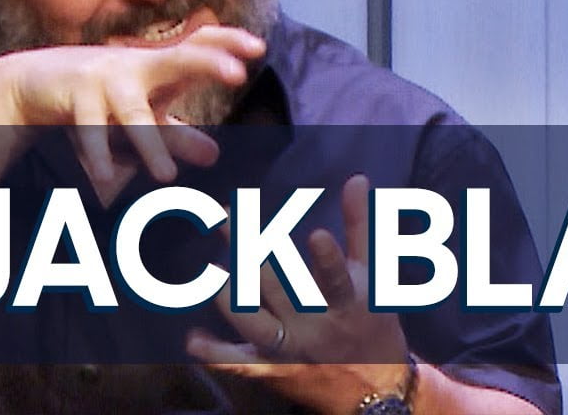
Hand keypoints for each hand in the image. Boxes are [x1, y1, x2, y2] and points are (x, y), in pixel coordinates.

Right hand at [0, 25, 264, 204]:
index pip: (199, 43)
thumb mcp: (141, 114)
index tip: (259, 47)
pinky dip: (97, 154)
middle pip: (177, 58)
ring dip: (149, 144)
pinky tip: (105, 180)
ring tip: (166, 178)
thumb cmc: (100, 95)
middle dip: (206, 63)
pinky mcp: (75, 95)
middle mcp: (137, 65)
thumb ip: (176, 134)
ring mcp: (105, 77)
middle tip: (236, 73)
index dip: (227, 41)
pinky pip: (90, 129)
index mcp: (158, 65)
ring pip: (133, 113)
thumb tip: (215, 156)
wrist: (32, 80)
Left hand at [187, 175, 410, 414]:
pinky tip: (193, 340)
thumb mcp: (373, 275)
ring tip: (209, 275)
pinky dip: (216, 354)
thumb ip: (360, 226)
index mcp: (346, 301)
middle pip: (281, 290)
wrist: (374, 390)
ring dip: (231, 300)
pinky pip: (241, 364)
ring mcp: (291, 349)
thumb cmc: (371, 321)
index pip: (337, 280)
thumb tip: (356, 177)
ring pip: (257, 325)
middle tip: (225, 221)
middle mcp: (316, 325)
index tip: (316, 234)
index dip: (328, 260)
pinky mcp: (273, 369)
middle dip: (253, 255)